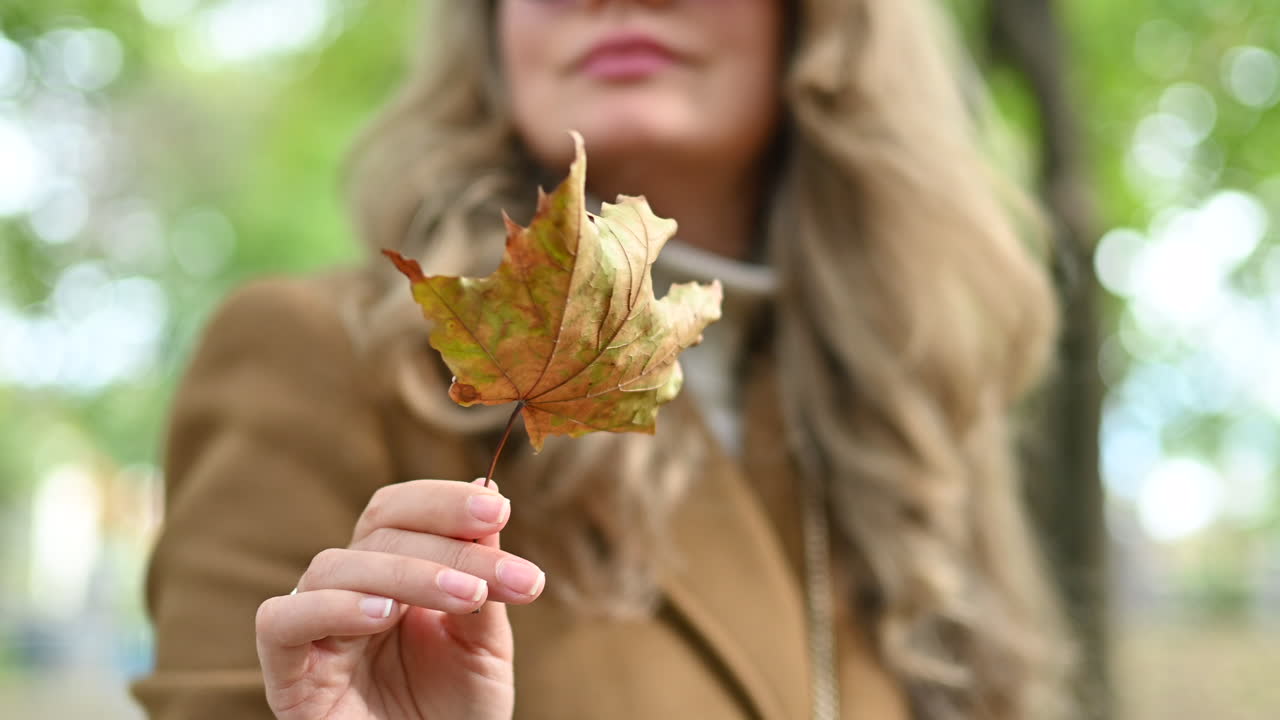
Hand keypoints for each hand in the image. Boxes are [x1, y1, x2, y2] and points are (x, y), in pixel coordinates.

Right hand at [255, 478, 543, 718]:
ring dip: (408, 573)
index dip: (444, 501)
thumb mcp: (484, 641)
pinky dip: (331, 608)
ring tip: (469, 598)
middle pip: (378, 533)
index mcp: (391, 573)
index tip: (498, 511)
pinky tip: (383, 616)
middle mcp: (348, 591)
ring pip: (335, 567)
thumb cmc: (457, 713)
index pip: (400, 512)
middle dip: (450, 547)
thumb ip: (483, 575)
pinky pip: (281, 622)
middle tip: (503, 576)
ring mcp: (314, 630)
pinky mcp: (287, 675)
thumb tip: (489, 488)